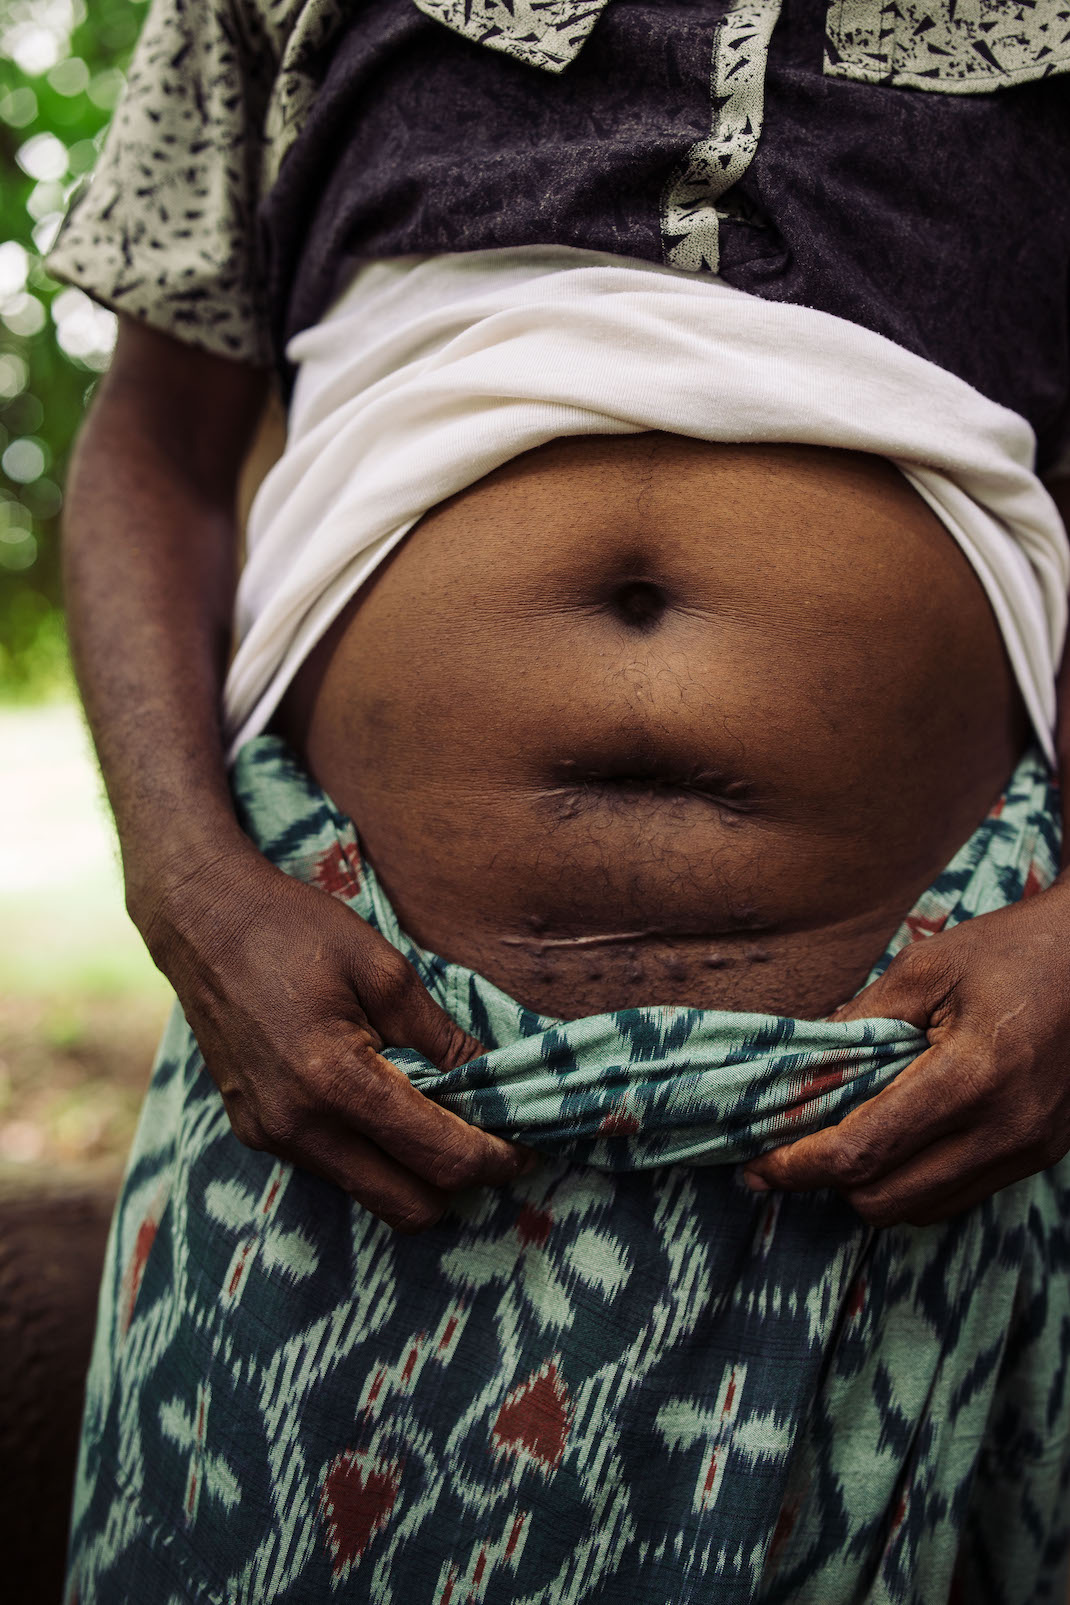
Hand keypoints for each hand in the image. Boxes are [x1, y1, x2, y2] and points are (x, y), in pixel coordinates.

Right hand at [138, 841, 533, 1231]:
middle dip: (460, 1183)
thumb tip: (495, 1079)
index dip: (495, 1160)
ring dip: (415, 1171)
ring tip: (442, 1118)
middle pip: (408, 1206)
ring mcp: (272, 1137)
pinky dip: (372, 1154)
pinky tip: (387, 1106)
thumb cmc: (297, 931)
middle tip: (489, 1140)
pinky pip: (334, 1168)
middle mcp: (299, 1127)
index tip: (526, 1149)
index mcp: (336, 1082)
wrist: (204, 922)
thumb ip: (442, 1036)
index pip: (438, 1156)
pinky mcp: (256, 1133)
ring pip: (370, 1193)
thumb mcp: (385, 970)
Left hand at [743, 881, 1069, 1225]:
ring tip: (842, 1139)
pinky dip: (914, 1179)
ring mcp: (1030, 1149)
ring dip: (872, 1185)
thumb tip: (798, 1067)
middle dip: (828, 1182)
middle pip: (886, 1200)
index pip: (863, 1152)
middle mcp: (1006, 1129)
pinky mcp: (1041, 1153)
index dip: (798, 1166)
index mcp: (973, 1077)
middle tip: (792, 1149)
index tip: (756, 1166)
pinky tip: (895, 1138)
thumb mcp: (927, 968)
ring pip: (922, 1208)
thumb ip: (858, 1022)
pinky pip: (959, 1193)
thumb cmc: (1013, 950)